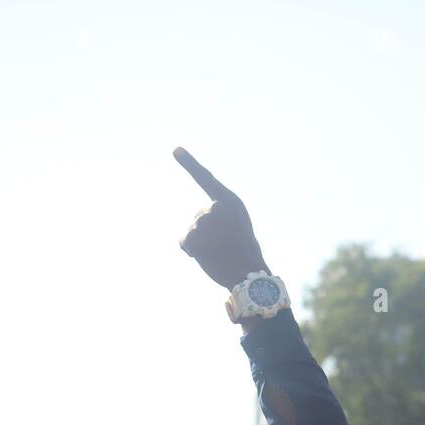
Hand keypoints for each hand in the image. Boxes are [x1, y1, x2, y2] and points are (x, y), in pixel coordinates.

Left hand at [174, 147, 268, 289]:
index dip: (190, 164)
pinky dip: (192, 250)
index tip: (175, 150)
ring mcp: (204, 220)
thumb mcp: (238, 225)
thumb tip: (199, 225)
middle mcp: (216, 207)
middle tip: (224, 244)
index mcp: (231, 201)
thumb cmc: (245, 253)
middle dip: (206, 230)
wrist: (248, 275)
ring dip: (200, 242)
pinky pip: (185, 241)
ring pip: (193, 229)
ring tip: (218, 251)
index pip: (205, 179)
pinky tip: (206, 256)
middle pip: (200, 215)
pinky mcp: (193, 235)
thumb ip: (221, 216)